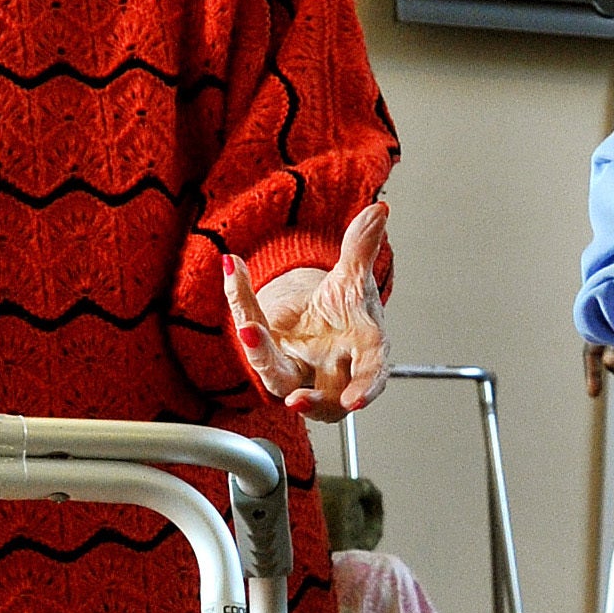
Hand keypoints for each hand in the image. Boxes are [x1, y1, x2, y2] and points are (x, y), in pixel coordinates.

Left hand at [224, 200, 389, 420]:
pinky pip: (252, 335)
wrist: (317, 317)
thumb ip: (363, 248)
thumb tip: (379, 211)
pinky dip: (243, 300)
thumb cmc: (344, 311)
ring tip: (249, 328)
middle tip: (297, 399)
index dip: (365, 389)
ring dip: (262, 356)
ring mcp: (295, 372)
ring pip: (277, 377)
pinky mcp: (267, 359)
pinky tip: (234, 268)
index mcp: (361, 355)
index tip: (354, 401)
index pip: (369, 376)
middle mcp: (329, 373)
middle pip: (321, 398)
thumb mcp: (353, 276)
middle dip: (311, 401)